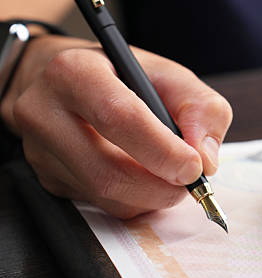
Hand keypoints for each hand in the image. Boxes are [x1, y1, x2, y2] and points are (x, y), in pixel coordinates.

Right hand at [1, 35, 231, 217]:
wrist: (70, 83)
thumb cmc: (123, 76)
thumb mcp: (170, 75)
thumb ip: (201, 108)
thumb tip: (206, 159)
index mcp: (75, 73)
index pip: (118, 117)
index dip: (162, 150)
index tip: (194, 167)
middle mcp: (45, 112)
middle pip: (107, 170)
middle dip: (160, 186)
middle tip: (190, 182)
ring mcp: (40, 151)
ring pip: (106, 196)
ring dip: (151, 196)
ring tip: (171, 175)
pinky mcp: (48, 179)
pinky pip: (101, 205)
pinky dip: (135, 199)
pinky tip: (145, 177)